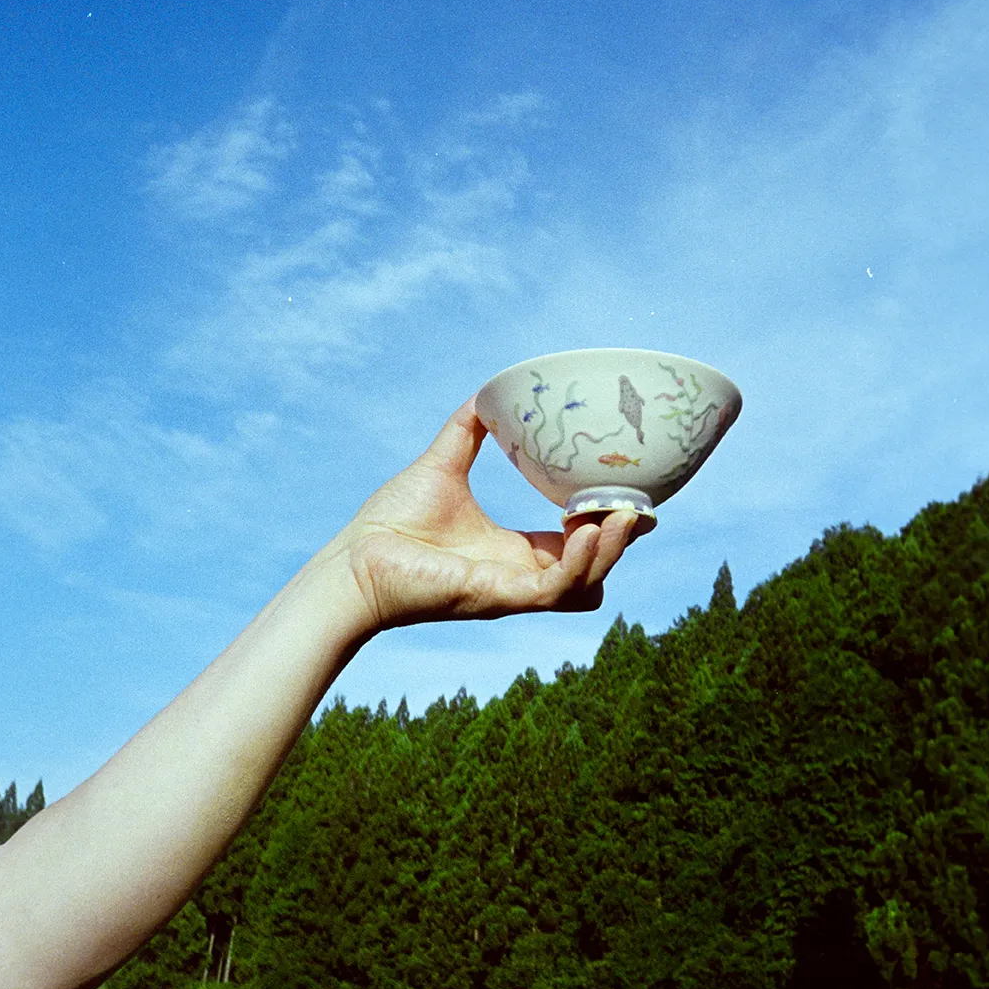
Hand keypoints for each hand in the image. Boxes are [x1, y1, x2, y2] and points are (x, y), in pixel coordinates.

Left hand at [334, 398, 640, 630]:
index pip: (576, 544)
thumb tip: (487, 391)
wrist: (353, 560)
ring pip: (587, 585)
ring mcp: (512, 590)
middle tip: (634, 506)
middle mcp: (519, 576)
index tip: (629, 494)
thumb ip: (469, 430)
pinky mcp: (498, 597)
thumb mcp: (443, 464)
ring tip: (619, 517)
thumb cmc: (390, 523)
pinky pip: (557, 590)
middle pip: (594, 569)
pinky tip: (585, 530)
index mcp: (512, 552)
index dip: (607, 524)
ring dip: (609, 554)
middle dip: (620, 541)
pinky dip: (579, 563)